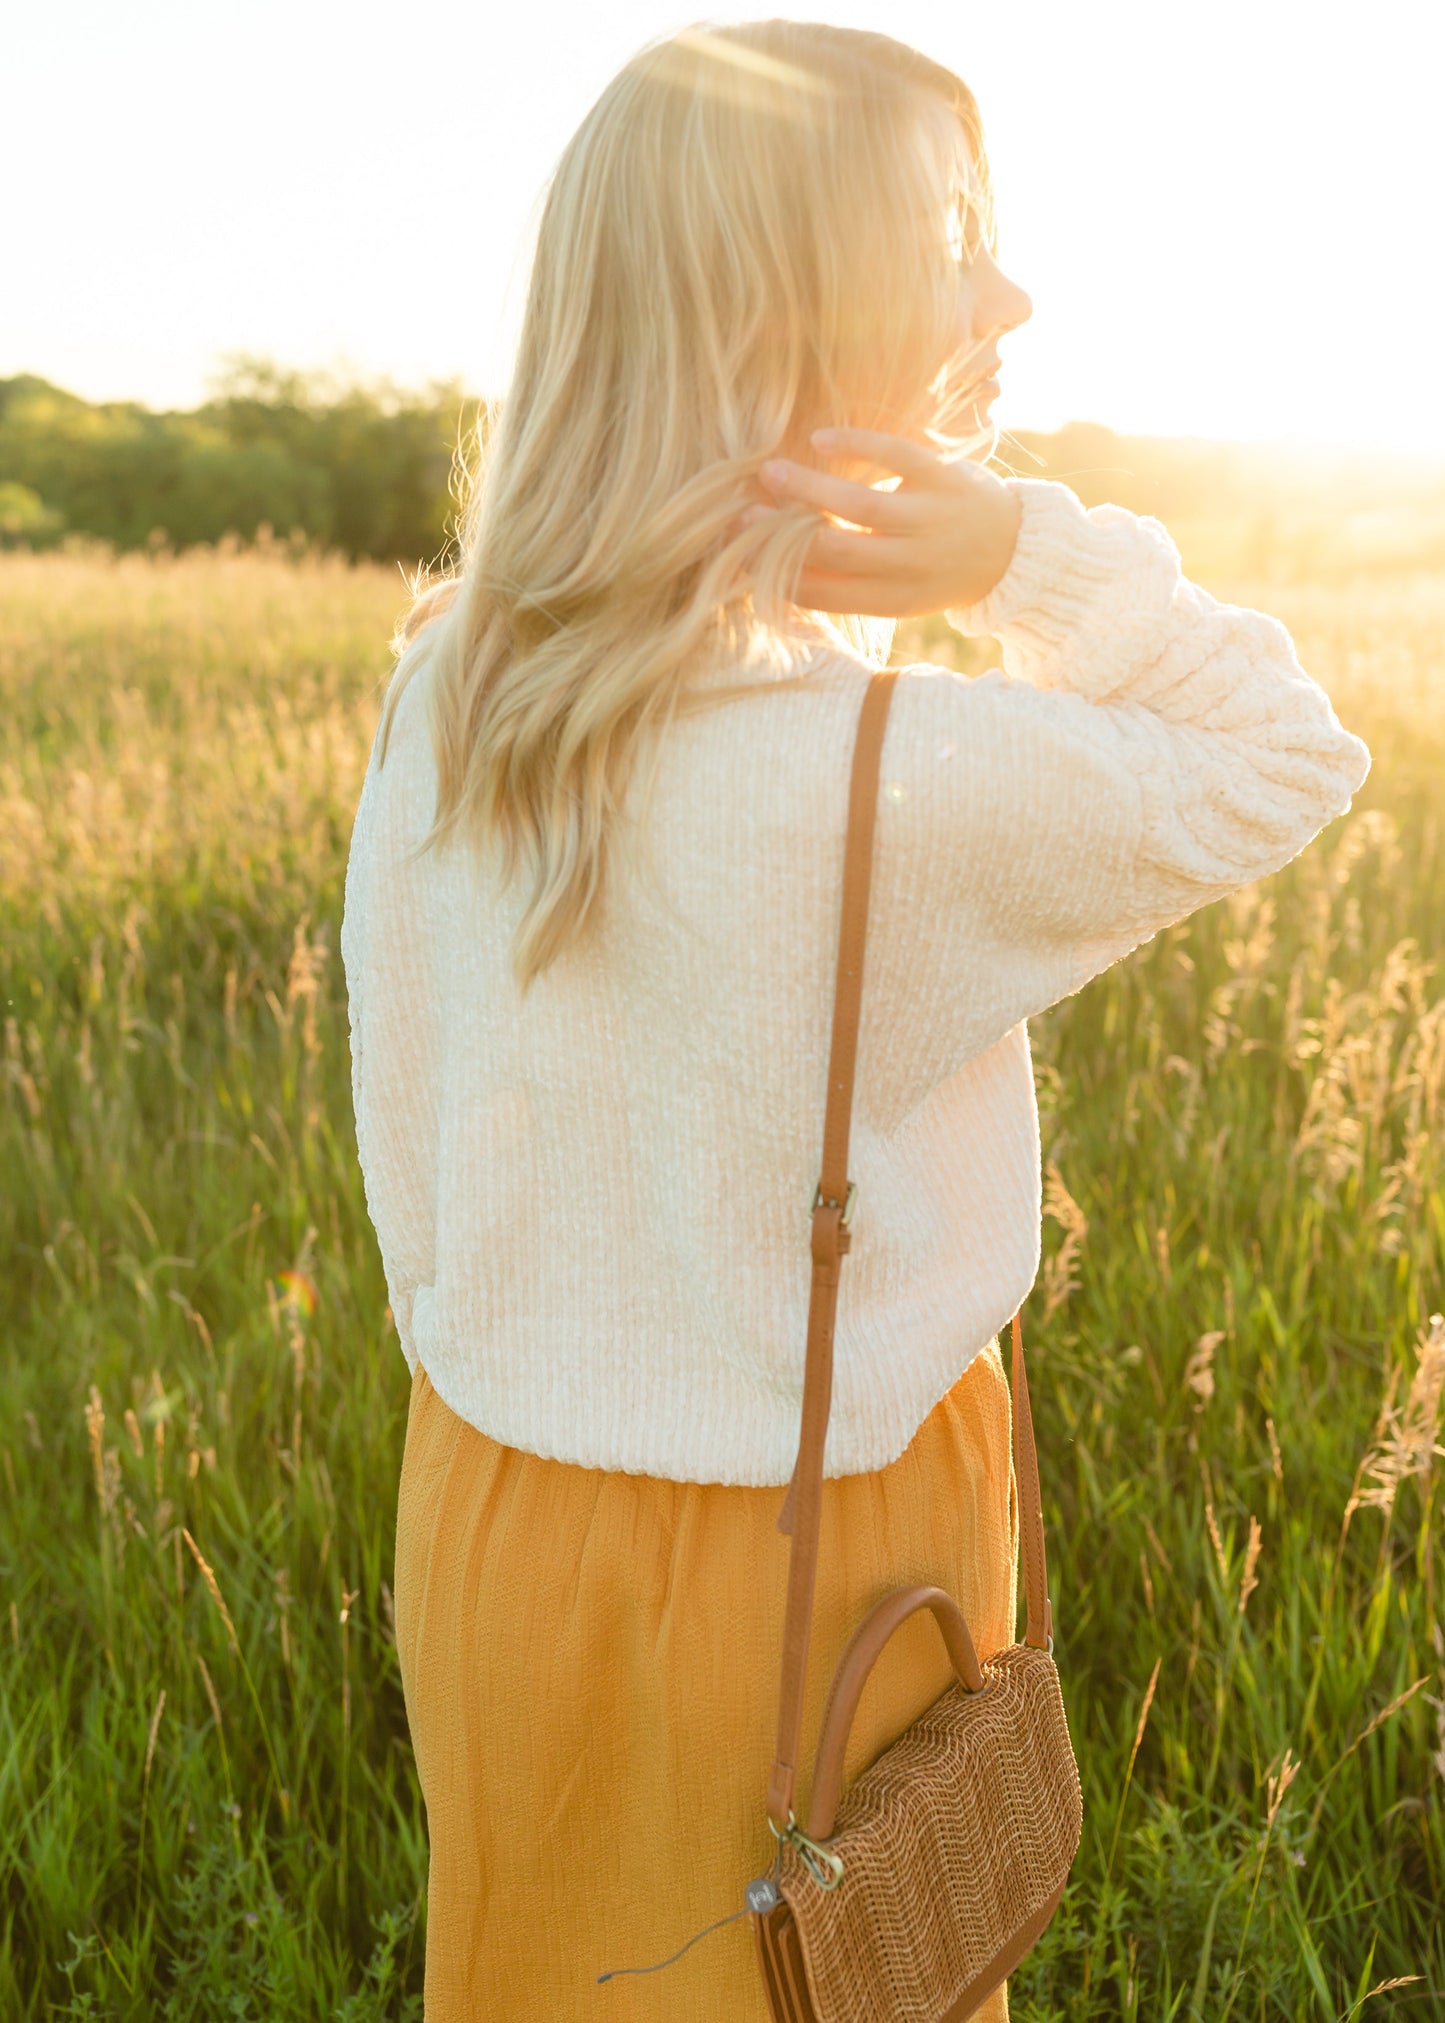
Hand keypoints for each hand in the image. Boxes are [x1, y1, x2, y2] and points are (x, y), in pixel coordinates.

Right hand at [748, 428, 1021, 617]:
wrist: (1010, 551)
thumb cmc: (936, 572)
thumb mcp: (897, 595)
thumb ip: (846, 586)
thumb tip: (774, 576)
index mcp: (893, 600)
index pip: (824, 593)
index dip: (776, 576)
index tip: (736, 558)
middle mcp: (911, 563)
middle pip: (835, 550)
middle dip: (782, 536)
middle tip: (739, 518)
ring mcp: (929, 518)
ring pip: (859, 503)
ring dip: (808, 488)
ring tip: (768, 472)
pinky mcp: (943, 477)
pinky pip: (894, 455)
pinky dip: (855, 444)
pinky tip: (820, 438)